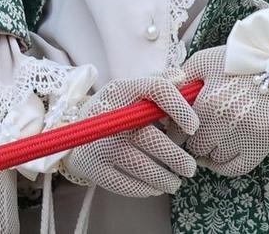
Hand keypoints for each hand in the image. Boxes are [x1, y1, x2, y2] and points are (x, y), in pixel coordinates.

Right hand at [58, 75, 197, 197]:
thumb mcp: (131, 91)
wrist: (74, 130)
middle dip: (176, 158)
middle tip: (190, 168)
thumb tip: (184, 79)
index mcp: (123, 89)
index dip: (180, 108)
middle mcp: (110, 114)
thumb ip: (159, 83)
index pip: (157, 89)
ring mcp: (99, 143)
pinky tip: (154, 188)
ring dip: (164, 179)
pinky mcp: (93, 167)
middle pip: (151, 138)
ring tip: (175, 182)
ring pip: (141, 166)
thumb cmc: (115, 110)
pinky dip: (144, 189)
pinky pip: (125, 183)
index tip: (194, 127)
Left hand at [177, 47, 268, 177]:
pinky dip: (224, 164)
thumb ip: (180, 78)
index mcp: (208, 101)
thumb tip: (159, 99)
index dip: (175, 130)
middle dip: (193, 138)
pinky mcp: (261, 146)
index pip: (177, 131)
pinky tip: (222, 152)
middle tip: (198, 129)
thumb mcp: (206, 60)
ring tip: (216, 134)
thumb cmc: (240, 61)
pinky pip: (234, 169)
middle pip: (195, 146)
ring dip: (210, 149)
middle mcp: (225, 122)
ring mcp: (245, 136)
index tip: (177, 127)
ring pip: (213, 158)